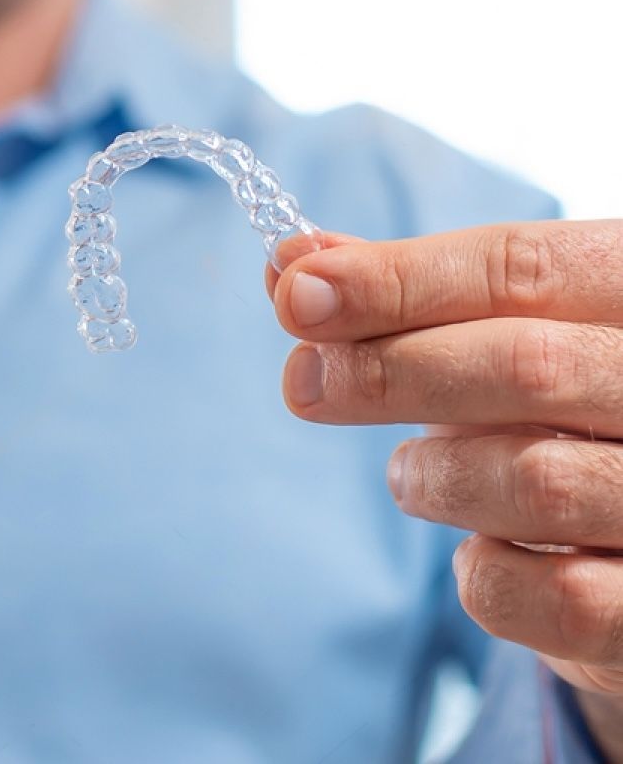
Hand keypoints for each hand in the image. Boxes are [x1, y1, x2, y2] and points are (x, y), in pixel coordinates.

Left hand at [268, 221, 622, 752]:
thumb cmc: (569, 410)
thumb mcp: (510, 332)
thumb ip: (411, 300)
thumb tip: (295, 267)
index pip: (524, 268)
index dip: (397, 279)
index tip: (296, 293)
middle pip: (530, 365)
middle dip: (390, 371)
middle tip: (306, 384)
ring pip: (536, 482)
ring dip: (434, 476)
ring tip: (413, 474)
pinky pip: (551, 596)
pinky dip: (486, 574)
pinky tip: (484, 548)